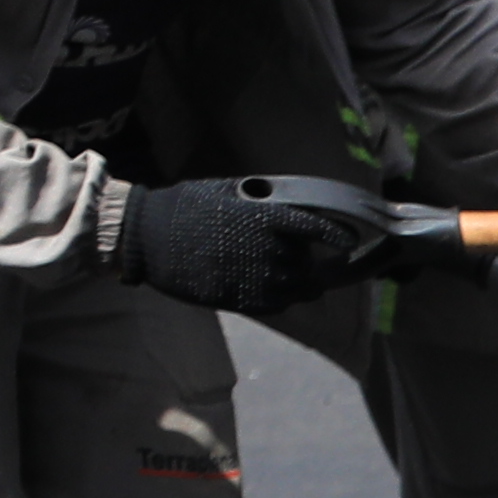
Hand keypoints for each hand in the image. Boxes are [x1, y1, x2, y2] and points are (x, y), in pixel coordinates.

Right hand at [117, 174, 389, 316]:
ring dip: (301, 282)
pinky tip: (266, 284)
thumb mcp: (228, 192)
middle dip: (312, 260)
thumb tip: (300, 207)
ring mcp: (254, 279)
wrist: (147, 237)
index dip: (337, 236)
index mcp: (264, 218)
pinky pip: (279, 305)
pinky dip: (282, 297)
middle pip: (311, 264)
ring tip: (288, 271)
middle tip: (307, 255)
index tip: (350, 241)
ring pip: (300, 289)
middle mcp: (266, 251)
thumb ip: (266, 204)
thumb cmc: (186, 207)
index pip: (318, 229)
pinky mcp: (241, 301)